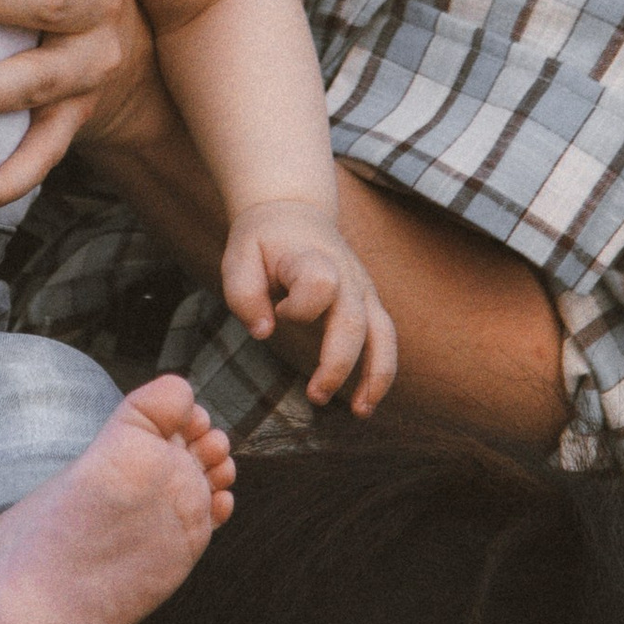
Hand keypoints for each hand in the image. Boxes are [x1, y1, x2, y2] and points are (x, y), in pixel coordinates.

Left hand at [219, 202, 398, 415]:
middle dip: (338, 364)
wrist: (293, 212)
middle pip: (355, 321)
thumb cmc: (262, 241)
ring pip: (383, 334)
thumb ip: (244, 294)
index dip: (299, 307)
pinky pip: (385, 339)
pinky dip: (381, 372)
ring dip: (376, 375)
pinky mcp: (369, 303)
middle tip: (315, 396)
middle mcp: (345, 273)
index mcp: (311, 257)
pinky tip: (365, 401)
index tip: (278, 310)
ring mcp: (362, 289)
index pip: (320, 284)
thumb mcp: (238, 257)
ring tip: (361, 412)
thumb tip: (264, 333)